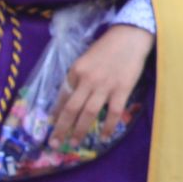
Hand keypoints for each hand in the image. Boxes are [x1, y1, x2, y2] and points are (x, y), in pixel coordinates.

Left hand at [49, 23, 152, 146]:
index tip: (51, 125)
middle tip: (54, 143)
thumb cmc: (108, 46)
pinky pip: (113, 112)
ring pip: (88, 113)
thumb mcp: (86, 58)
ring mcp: (105, 86)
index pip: (62, 96)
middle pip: (71, 109)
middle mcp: (87, 80)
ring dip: (80, 130)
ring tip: (75, 143)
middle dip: (61, 128)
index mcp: (76, 71)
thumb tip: (72, 95)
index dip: (56, 113)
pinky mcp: (122, 89)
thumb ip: (78, 76)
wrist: (130, 37)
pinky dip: (108, 126)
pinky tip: (105, 136)